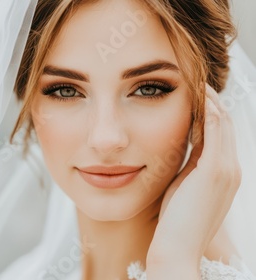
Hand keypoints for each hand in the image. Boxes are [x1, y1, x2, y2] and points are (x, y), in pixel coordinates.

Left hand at [147, 84, 241, 276]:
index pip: (218, 132)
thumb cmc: (174, 221)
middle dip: (210, 99)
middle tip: (194, 77)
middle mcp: (231, 168)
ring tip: (195, 79)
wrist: (177, 248)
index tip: (191, 92)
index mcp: (223, 173)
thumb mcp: (182, 187)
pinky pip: (215, 129)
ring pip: (222, 121)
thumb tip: (177, 146)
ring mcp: (227, 169)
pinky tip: (196, 93)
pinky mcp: (216, 170)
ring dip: (210, 98)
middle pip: (223, 122)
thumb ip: (186, 166)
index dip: (206, 110)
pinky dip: (208, 108)